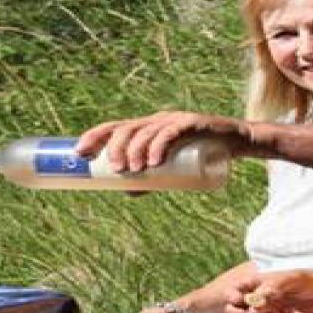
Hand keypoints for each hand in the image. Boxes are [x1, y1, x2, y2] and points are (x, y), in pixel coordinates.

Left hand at [75, 110, 252, 174]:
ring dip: (136, 150)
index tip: (78, 151)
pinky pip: (171, 133)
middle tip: (116, 169)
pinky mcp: (192, 123)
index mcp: (146, 127)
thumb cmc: (197, 155)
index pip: (115, 126)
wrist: (234, 143)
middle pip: (127, 128)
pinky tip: (154, 162)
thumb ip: (149, 179)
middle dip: (115, 147)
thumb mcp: (170, 168)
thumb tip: (125, 192)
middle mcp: (156, 119)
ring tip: (132, 170)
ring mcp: (174, 120)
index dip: (94, 136)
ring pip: (147, 131)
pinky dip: (160, 146)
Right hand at [225, 270, 312, 312]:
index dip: (233, 297)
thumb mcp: (292, 280)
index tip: (242, 300)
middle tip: (261, 312)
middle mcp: (258, 298)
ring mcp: (265, 312)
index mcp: (258, 283)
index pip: (234, 290)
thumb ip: (273, 287)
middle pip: (235, 310)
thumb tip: (255, 301)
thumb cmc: (310, 282)